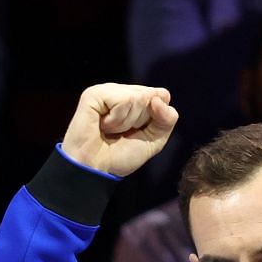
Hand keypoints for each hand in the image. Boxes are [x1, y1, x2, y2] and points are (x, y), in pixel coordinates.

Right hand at [60, 83, 178, 177]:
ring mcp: (107, 91)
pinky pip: (123, 100)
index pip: (162, 95)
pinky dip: (116, 119)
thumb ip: (167, 119)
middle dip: (140, 120)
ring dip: (126, 122)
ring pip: (138, 97)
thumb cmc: (118, 157)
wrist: (94, 170)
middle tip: (120, 133)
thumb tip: (158, 98)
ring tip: (109, 130)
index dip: (154, 117)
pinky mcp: (94, 94)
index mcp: (135, 99)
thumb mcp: (154, 140)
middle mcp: (121, 91)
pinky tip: (102, 125)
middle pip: (151, 96)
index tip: (136, 131)